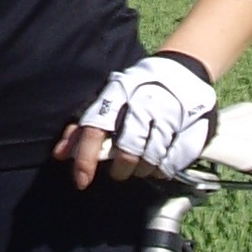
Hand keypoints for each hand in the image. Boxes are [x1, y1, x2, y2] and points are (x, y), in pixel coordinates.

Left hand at [54, 51, 216, 188]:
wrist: (184, 71)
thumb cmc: (137, 89)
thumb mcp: (109, 99)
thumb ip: (84, 128)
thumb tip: (60, 155)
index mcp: (118, 93)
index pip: (96, 128)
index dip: (86, 158)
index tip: (81, 181)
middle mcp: (144, 103)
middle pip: (128, 151)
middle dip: (120, 169)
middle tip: (120, 171)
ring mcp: (170, 115)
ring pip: (151, 159)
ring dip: (142, 170)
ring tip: (140, 166)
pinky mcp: (191, 128)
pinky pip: (173, 161)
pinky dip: (162, 169)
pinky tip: (158, 165)